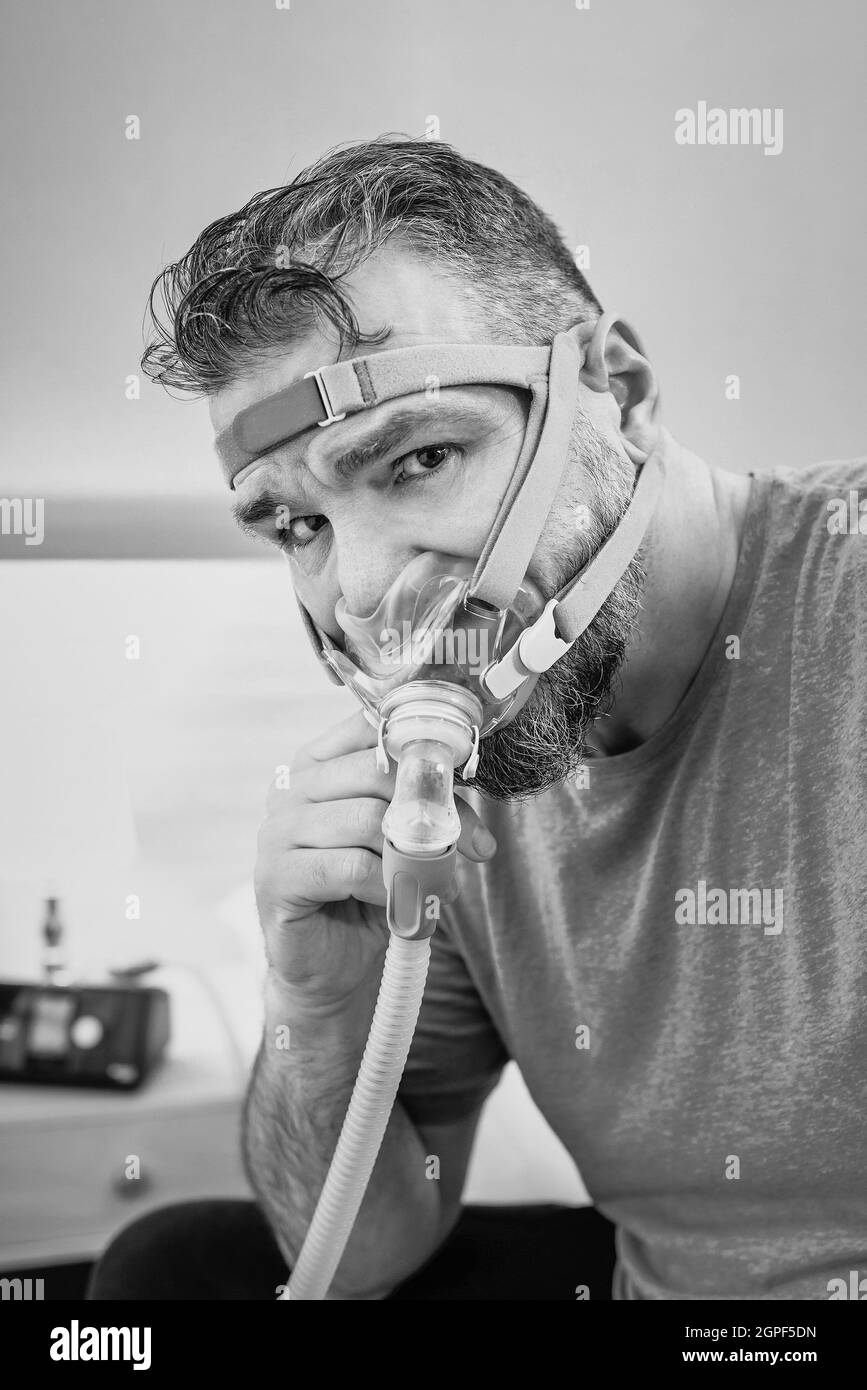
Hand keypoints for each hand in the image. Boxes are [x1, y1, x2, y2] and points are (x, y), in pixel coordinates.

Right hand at [254, 708, 496, 1015]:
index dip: (426, 751)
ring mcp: (276, 832)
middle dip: (434, 808)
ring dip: (413, 853)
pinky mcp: (276, 878)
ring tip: (434, 880)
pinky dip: (386, 885)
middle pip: (375, 771)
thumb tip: (463, 782)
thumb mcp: (395, 833)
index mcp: (316, 763)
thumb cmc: (366, 890)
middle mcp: (290, 788)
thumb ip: (416, 798)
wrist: (330, 965)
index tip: (466, 781)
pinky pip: (349, 867)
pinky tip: (395, 901)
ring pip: (365, 819)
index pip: (371, 728)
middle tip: (473, 844)